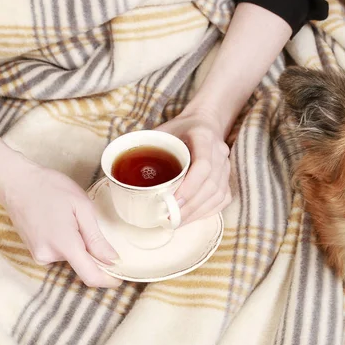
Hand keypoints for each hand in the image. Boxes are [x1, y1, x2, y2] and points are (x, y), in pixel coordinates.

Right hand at [2, 159, 121, 287]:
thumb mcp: (82, 207)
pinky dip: (66, 243)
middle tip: (89, 224)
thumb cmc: (51, 189)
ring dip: (78, 245)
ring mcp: (39, 255)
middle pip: (82, 264)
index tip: (120, 278)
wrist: (16, 183)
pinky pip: (59, 254)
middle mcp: (49, 255)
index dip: (108, 280)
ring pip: (71, 258)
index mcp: (65, 244)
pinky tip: (60, 223)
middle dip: (92, 252)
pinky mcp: (35, 252)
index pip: (90, 275)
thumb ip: (96, 238)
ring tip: (70, 218)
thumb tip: (112, 260)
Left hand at [155, 110, 231, 224]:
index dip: (191, 185)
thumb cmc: (180, 129)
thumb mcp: (161, 130)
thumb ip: (145, 145)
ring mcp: (226, 166)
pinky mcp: (227, 178)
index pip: (204, 164)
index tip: (173, 200)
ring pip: (218, 194)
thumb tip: (117, 165)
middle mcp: (219, 151)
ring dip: (198, 212)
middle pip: (211, 184)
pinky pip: (222, 199)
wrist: (204, 123)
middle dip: (190, 206)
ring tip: (178, 221)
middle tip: (170, 217)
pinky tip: (192, 217)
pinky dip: (208, 211)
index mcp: (204, 136)